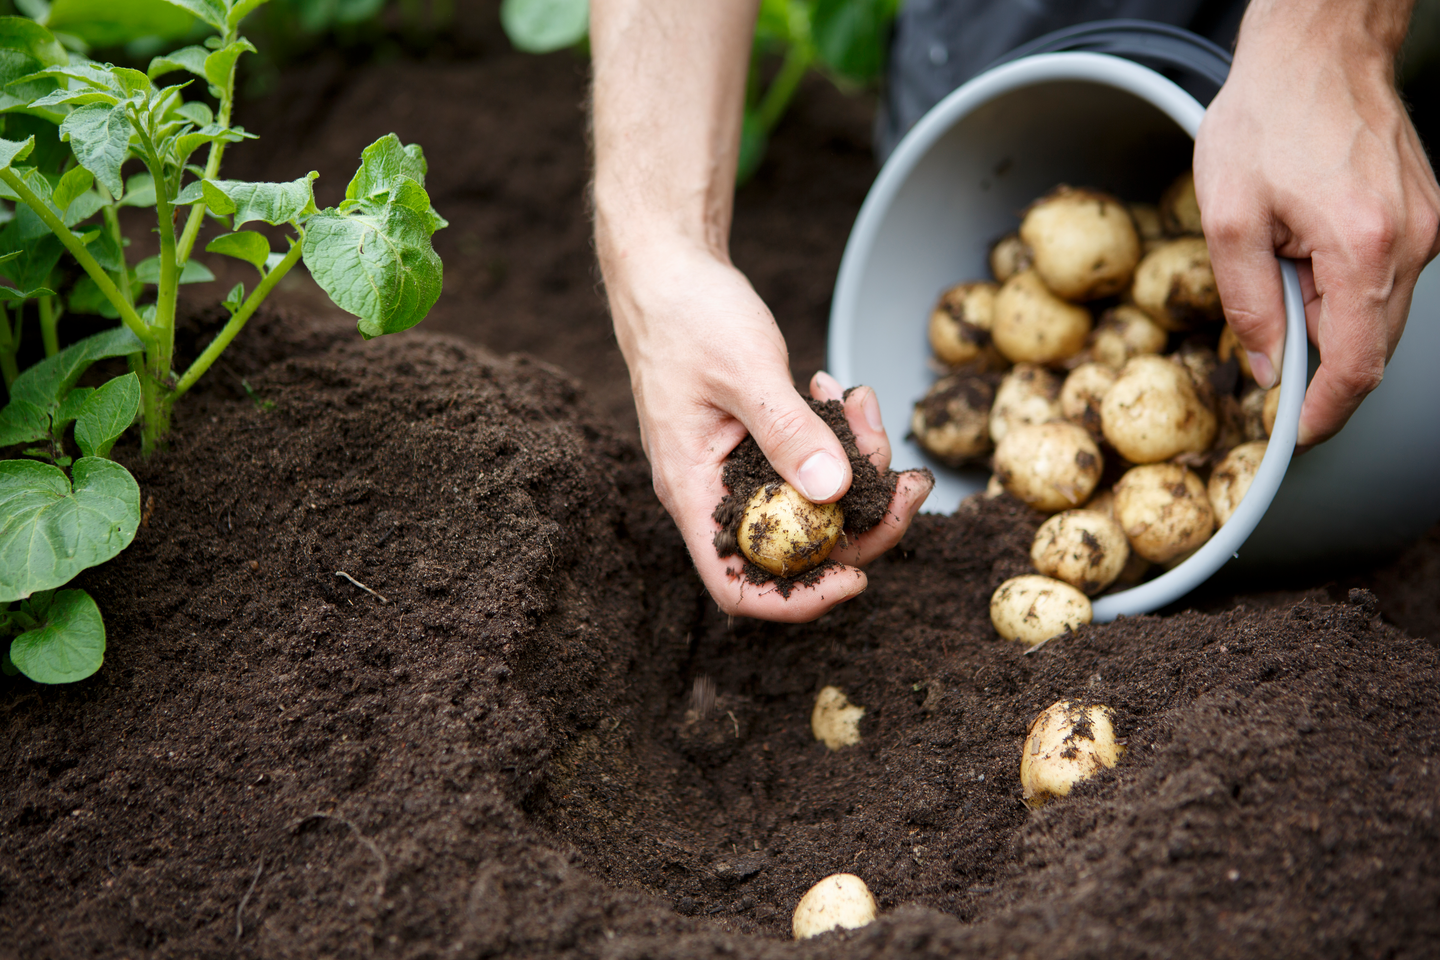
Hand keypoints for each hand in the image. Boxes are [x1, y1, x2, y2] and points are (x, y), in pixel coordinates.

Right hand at [610, 244, 931, 621]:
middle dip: (860, 521)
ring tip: (866, 408)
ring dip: (857, 467)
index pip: (740, 585)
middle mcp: (713, 492)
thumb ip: (789, 431)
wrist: (666, 270)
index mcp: (692, 491)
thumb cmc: (687, 314)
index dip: (801, 598)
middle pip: (794, 549)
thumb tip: (835, 492)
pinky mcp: (757, 444)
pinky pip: (810, 464)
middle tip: (908, 481)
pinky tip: (843, 394)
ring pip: (812, 503)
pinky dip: (838, 437)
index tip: (858, 577)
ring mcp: (736, 470)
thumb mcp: (745, 369)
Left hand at [1193, 0, 1439, 448]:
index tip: (1294, 436)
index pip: (1354, 366)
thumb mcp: (1228, 221)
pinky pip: (1383, 278)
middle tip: (1267, 363)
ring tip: (1280, 266)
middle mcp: (1413, 243)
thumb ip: (1247, 305)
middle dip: (1317, 366)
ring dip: (1326, 318)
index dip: (1323, 413)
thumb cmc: (1268, 119)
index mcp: (1364, 248)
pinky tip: (1306, 250)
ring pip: (1377, 314)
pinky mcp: (1424, 215)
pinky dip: (1343, 286)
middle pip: (1370, 347)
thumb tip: (1267, 369)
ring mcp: (1427, 228)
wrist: (1317, 51)